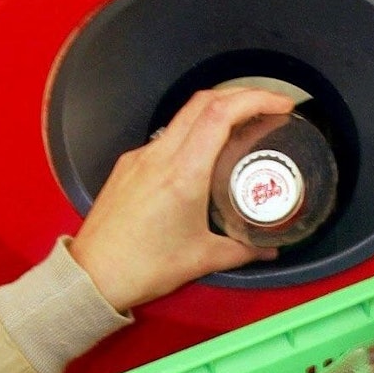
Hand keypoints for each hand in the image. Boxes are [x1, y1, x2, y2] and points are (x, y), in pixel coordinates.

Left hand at [68, 87, 295, 311]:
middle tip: (270, 107)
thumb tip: (269, 247)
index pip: (221, 114)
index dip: (255, 99)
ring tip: (242, 127)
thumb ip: (243, 250)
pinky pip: (166, 138)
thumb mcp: (202, 259)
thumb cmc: (142, 268)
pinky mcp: (128, 166)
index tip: (281, 105)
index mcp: (183, 173)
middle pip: (204, 102)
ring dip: (216, 111)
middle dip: (242, 95)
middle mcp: (159, 156)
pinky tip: (204, 155)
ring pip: (183, 117)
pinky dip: (192, 134)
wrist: (92, 277)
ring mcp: (140, 157)